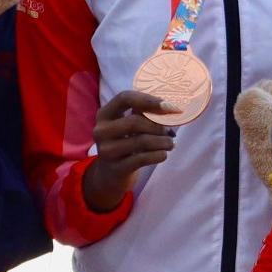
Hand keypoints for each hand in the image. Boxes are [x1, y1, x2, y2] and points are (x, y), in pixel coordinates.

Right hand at [81, 91, 175, 212]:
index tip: (170, 106)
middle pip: (135, 121)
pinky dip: (159, 155)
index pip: (125, 98)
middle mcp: (101, 131)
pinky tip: (163, 154)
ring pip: (142, 141)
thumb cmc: (124, 143)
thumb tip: (170, 106)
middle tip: (170, 132)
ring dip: (163, 142)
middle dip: (158, 126)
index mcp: (104, 114)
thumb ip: (143, 113)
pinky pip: (143, 158)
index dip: (149, 99)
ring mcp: (107, 150)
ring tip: (170, 143)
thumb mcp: (127, 125)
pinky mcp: (116, 168)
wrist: (110, 174)